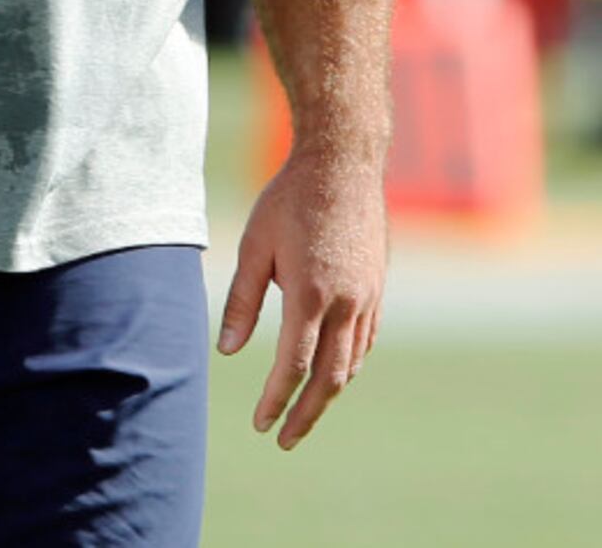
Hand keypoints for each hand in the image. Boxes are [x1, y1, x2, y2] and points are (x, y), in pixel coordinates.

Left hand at [218, 146, 387, 448]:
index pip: (292, 365)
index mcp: (310, 295)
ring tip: (304, 413)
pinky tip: (332, 373)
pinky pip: (365, 340)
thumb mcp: (254, 246)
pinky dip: (348, 365)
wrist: (343, 165)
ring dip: (328, 393)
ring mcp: (368, 298)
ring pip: (351, 363)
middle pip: (329, 378)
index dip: (275, 400)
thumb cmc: (289, 200)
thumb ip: (242, 301)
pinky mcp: (377, 289)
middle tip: (284, 440)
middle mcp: (346, 304)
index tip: (260, 424)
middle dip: (306, 413)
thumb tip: (227, 352)